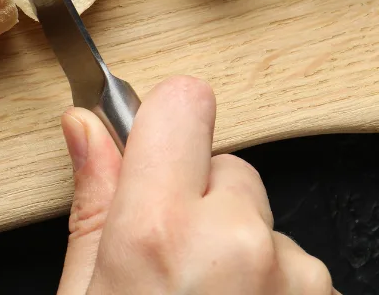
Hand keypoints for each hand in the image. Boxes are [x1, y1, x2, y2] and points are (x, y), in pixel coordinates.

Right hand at [57, 77, 335, 294]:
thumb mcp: (84, 293)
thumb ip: (94, 205)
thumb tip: (86, 130)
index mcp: (160, 230)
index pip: (183, 103)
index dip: (162, 127)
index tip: (150, 155)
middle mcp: (235, 242)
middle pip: (227, 169)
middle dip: (200, 204)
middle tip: (168, 268)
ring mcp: (292, 276)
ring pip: (262, 223)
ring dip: (239, 254)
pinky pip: (294, 269)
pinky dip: (270, 289)